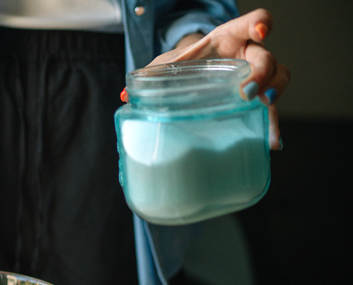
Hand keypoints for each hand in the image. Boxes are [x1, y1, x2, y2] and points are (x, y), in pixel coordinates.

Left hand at [149, 9, 289, 149]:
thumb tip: (125, 95)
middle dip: (263, 73)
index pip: (253, 22)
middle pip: (268, 57)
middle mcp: (248, 54)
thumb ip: (151, 75)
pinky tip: (270, 142)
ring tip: (262, 109)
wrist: (191, 72)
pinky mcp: (255, 98)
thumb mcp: (169, 64)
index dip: (260, 24)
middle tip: (248, 92)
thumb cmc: (185, 63)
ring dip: (273, 94)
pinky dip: (270, 126)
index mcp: (229, 38)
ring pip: (279, 78)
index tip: (261, 32)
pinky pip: (269, 110)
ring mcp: (255, 76)